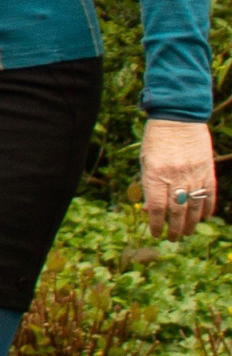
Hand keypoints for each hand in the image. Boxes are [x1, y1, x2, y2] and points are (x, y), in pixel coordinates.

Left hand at [141, 117, 217, 238]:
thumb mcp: (145, 162)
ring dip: (190, 223)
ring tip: (186, 232)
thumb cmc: (155, 140)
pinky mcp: (207, 169)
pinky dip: (207, 208)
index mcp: (155, 174)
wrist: (178, 118)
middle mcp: (175, 176)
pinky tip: (203, 217)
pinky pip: (209, 194)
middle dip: (174, 228)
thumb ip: (148, 185)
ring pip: (194, 206)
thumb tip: (151, 210)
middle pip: (177, 211)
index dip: (157, 224)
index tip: (156, 233)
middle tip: (173, 238)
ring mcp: (193, 173)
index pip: (157, 207)